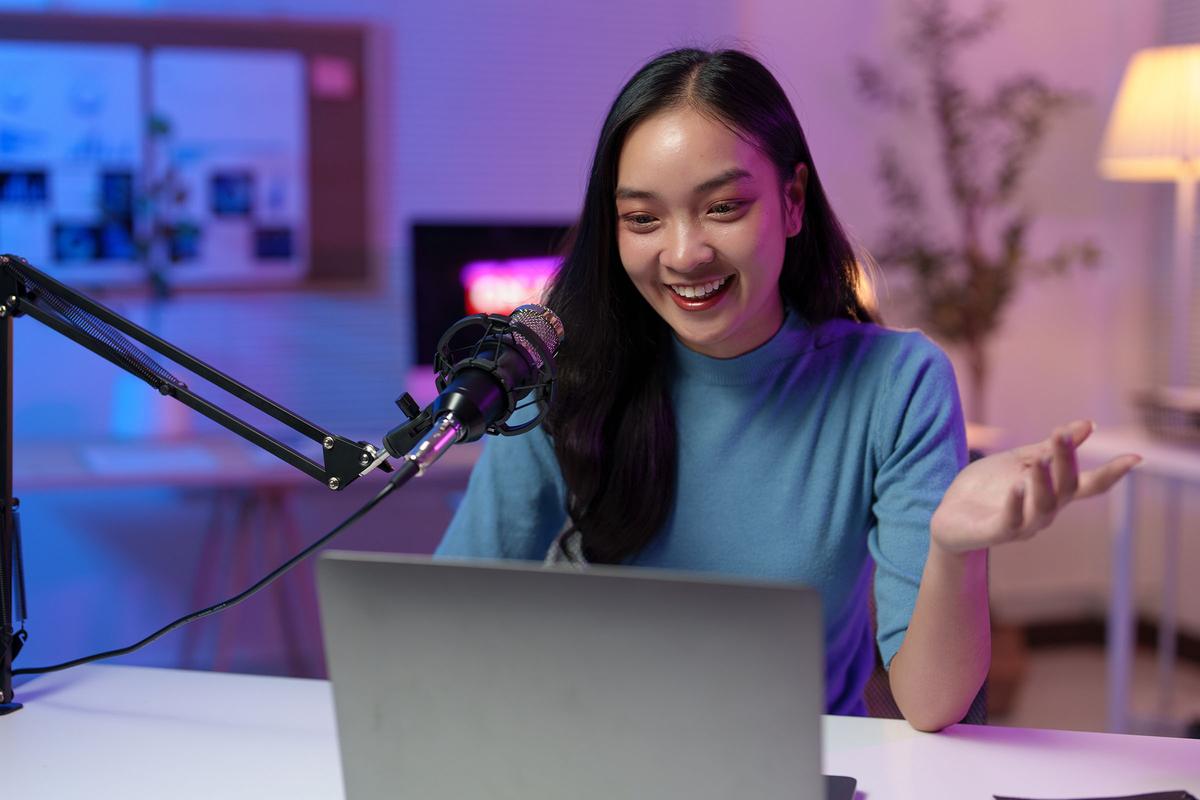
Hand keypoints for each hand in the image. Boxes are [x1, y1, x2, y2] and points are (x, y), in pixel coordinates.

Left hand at [930, 420, 1140, 553]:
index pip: (1089, 484)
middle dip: (1066, 462)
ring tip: (1040, 460)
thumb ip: (1050, 448)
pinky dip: (1015, 503)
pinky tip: (1017, 486)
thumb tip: (1088, 424)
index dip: (1111, 473)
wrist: (950, 517)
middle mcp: (1045, 512)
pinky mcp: (995, 532)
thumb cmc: (987, 489)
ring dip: (1044, 483)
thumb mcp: (1020, 461)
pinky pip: (1010, 521)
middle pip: (1066, 489)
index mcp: (1053, 494)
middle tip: (1061, 435)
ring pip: (1043, 507)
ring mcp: (1022, 525)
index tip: (1135, 457)